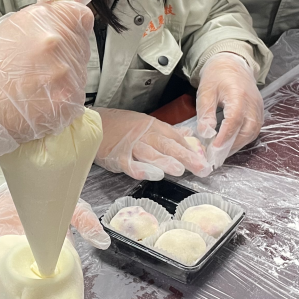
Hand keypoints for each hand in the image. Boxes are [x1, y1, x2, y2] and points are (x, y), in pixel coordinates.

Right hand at [0, 0, 95, 155]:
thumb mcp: (17, 23)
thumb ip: (53, 7)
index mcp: (50, 22)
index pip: (82, 16)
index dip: (71, 24)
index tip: (59, 31)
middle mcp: (61, 48)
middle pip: (80, 44)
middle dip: (66, 50)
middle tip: (39, 61)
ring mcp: (67, 78)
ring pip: (78, 71)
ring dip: (64, 75)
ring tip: (38, 81)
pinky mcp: (68, 104)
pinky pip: (75, 96)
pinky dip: (62, 97)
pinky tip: (42, 97)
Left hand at [0, 186, 108, 298]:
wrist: (10, 192)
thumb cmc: (43, 203)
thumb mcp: (70, 208)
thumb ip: (85, 222)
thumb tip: (103, 242)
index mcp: (59, 259)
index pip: (68, 286)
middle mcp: (41, 267)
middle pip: (49, 296)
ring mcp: (20, 268)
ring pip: (28, 295)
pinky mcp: (0, 264)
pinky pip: (5, 284)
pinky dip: (10, 296)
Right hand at [94, 108, 210, 179]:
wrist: (94, 123)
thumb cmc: (120, 125)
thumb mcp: (146, 124)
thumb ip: (167, 132)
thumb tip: (189, 137)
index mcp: (153, 126)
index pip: (175, 137)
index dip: (190, 149)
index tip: (205, 160)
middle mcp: (144, 135)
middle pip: (167, 145)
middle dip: (185, 157)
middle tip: (201, 168)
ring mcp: (130, 145)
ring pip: (150, 153)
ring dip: (164, 161)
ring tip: (179, 170)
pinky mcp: (117, 156)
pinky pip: (129, 163)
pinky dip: (139, 169)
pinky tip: (150, 175)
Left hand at [194, 53, 263, 168]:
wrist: (232, 64)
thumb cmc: (217, 76)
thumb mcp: (206, 91)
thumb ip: (206, 112)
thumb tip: (205, 132)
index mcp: (238, 95)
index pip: (235, 119)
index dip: (225, 136)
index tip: (214, 149)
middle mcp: (253, 103)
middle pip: (247, 130)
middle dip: (232, 146)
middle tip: (216, 156)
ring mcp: (258, 108)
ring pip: (252, 133)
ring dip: (238, 145)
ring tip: (221, 153)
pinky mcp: (259, 112)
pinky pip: (254, 130)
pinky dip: (243, 139)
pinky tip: (230, 144)